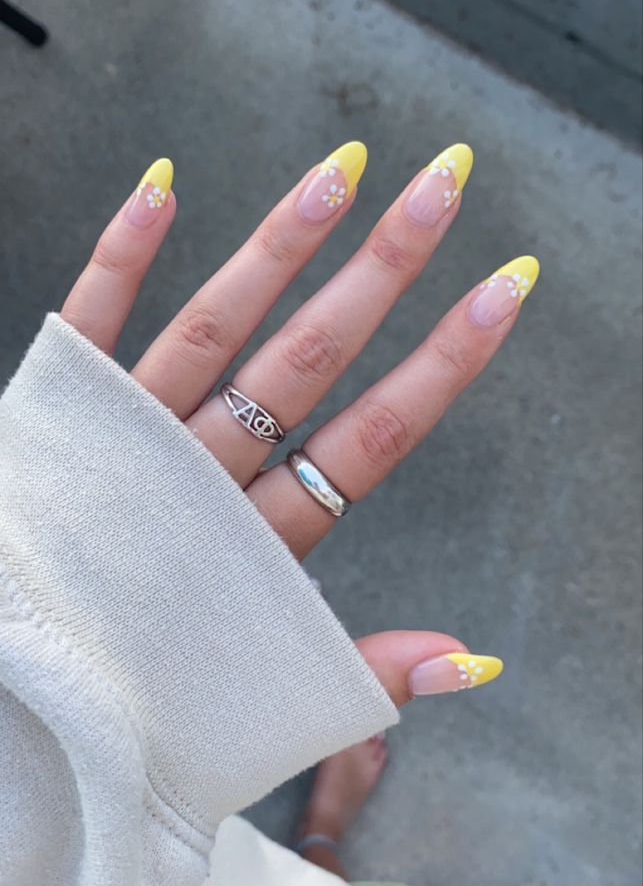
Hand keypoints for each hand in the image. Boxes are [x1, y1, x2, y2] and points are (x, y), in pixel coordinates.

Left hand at [61, 143, 538, 703]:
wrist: (20, 713)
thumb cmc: (147, 706)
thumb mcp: (270, 698)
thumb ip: (368, 667)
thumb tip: (478, 661)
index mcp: (263, 544)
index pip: (375, 436)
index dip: (446, 362)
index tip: (502, 289)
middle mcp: (202, 481)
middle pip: (309, 361)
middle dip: (383, 271)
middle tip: (442, 183)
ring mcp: (128, 443)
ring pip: (215, 330)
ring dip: (278, 248)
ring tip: (338, 172)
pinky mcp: (57, 420)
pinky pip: (88, 330)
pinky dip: (119, 257)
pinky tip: (161, 184)